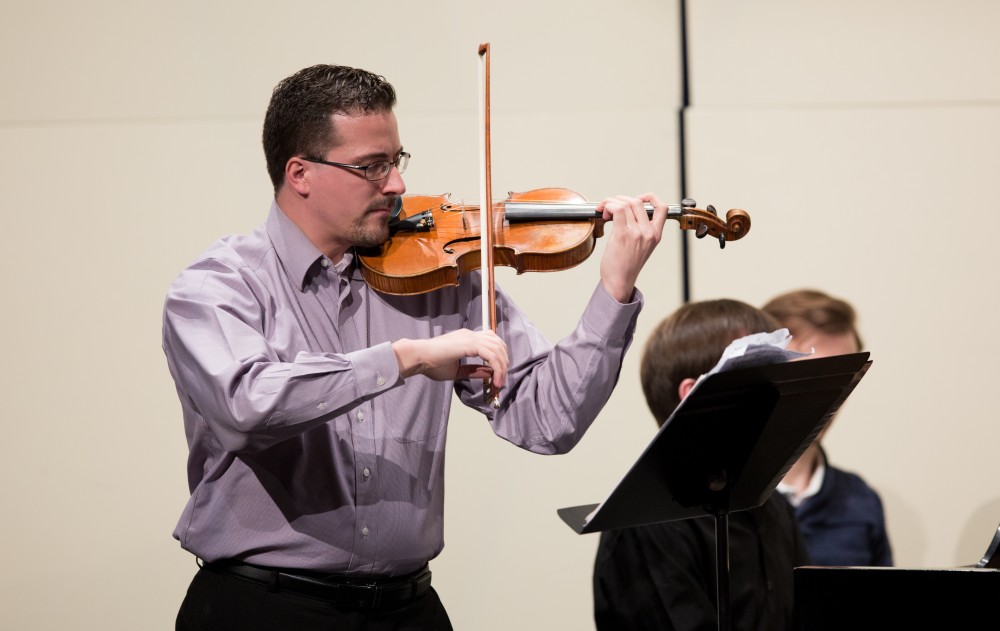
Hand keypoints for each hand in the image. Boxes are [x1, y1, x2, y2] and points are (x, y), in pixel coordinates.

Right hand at [393, 329, 508, 390]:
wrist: (418, 357)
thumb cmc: (431, 364)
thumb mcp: (457, 371)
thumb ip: (473, 370)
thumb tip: (489, 374)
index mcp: (467, 338)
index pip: (491, 341)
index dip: (499, 357)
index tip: (498, 374)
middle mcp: (470, 334)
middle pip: (498, 344)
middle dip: (504, 363)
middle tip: (501, 381)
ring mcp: (470, 337)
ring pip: (497, 349)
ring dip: (502, 367)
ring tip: (499, 382)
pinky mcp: (469, 344)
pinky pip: (491, 355)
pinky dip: (497, 368)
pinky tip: (495, 379)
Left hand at [595, 193, 668, 301]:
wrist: (619, 281)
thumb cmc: (626, 265)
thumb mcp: (642, 246)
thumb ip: (641, 230)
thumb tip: (627, 210)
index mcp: (655, 235)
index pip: (662, 208)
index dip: (649, 197)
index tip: (637, 199)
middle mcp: (648, 233)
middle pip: (637, 201)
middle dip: (621, 199)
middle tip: (611, 208)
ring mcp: (636, 233)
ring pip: (625, 203)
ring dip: (611, 202)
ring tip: (605, 211)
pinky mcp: (622, 235)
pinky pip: (617, 210)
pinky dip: (608, 205)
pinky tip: (603, 212)